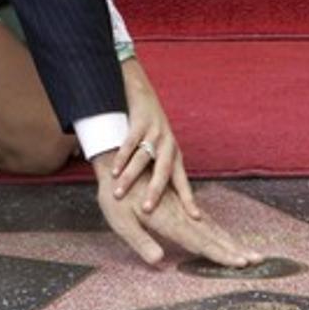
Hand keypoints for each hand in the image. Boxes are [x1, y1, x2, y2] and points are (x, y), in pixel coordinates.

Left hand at [92, 152, 263, 267]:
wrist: (114, 162)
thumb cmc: (114, 198)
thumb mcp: (120, 222)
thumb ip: (140, 241)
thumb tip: (159, 261)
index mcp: (169, 220)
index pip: (200, 241)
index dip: (220, 254)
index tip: (242, 263)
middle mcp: (179, 213)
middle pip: (211, 234)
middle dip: (233, 248)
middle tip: (257, 259)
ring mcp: (179, 207)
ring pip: (209, 226)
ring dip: (228, 239)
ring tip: (248, 251)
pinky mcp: (175, 202)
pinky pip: (201, 219)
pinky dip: (215, 229)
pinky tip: (222, 235)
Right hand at [111, 59, 197, 217]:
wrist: (141, 91)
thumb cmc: (148, 125)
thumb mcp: (159, 146)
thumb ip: (157, 167)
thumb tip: (152, 194)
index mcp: (174, 154)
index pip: (182, 180)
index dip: (189, 199)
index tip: (196, 218)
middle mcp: (168, 144)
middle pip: (163, 173)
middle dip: (154, 192)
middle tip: (146, 210)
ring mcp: (155, 132)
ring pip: (142, 160)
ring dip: (129, 177)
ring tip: (118, 192)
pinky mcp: (141, 122)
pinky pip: (129, 143)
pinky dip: (120, 157)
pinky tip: (112, 169)